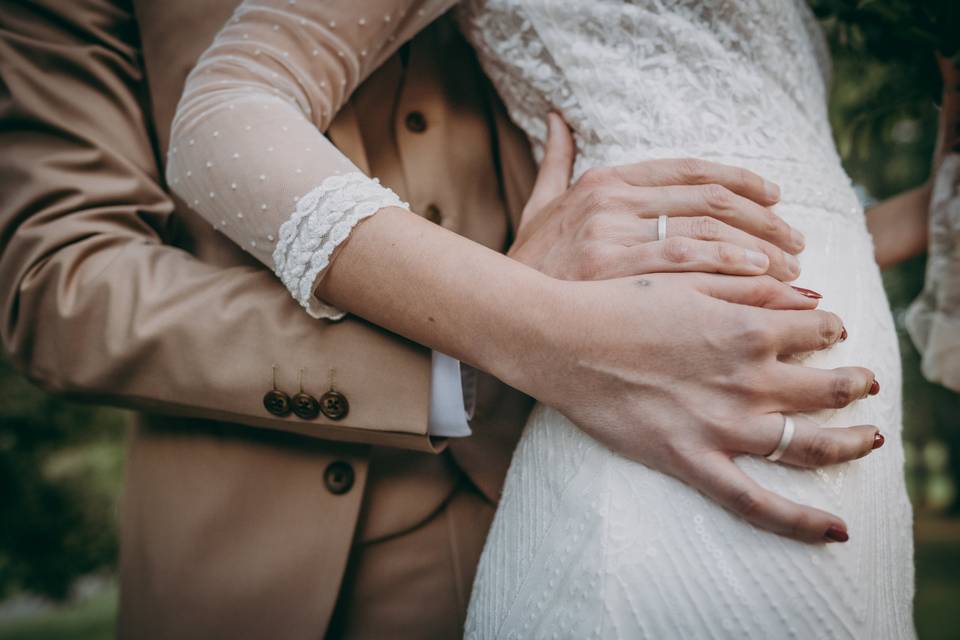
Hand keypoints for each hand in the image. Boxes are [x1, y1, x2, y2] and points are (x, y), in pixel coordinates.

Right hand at [509, 114, 805, 281]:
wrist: (499, 310)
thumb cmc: (530, 262)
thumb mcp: (540, 203)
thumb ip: (555, 159)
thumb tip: (556, 117)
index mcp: (605, 179)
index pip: (690, 169)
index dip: (741, 180)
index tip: (775, 197)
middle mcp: (612, 201)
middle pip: (711, 200)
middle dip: (765, 221)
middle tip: (796, 241)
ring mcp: (612, 236)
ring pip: (709, 231)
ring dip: (760, 249)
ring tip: (789, 267)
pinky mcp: (613, 274)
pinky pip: (689, 264)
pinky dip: (733, 268)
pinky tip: (762, 279)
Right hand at [512, 272, 879, 543]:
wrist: (563, 341)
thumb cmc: (620, 302)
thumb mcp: (689, 278)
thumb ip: (753, 286)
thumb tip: (810, 296)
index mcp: (748, 328)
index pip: (821, 330)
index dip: (831, 328)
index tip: (826, 330)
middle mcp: (749, 379)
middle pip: (832, 387)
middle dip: (858, 382)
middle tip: (865, 380)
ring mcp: (724, 426)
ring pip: (813, 444)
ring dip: (854, 440)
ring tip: (871, 438)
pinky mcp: (692, 460)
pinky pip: (756, 503)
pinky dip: (801, 523)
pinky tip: (837, 530)